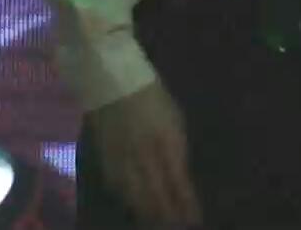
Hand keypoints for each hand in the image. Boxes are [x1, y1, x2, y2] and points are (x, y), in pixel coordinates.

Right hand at [85, 81, 200, 225]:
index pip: (179, 184)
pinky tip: (133, 208)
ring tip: (157, 224)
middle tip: (177, 227)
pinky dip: (128, 201)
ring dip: (148, 213)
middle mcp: (146, 156)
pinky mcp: (106, 160)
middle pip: (157, 195)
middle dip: (168, 216)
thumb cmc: (153, 99)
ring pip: (136, 196)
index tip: (194, 220)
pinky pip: (118, 188)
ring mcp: (124, 160)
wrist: (114, 84)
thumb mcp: (175, 122)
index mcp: (168, 144)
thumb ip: (177, 150)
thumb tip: (180, 176)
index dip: (187, 205)